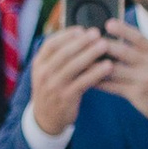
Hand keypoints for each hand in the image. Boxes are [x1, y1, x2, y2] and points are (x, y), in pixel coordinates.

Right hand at [29, 23, 112, 139]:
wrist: (46, 119)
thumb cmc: (52, 89)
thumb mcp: (47, 72)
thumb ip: (58, 57)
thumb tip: (80, 36)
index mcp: (39, 64)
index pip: (51, 44)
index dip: (67, 35)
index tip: (82, 29)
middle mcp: (44, 73)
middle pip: (64, 53)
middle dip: (82, 41)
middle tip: (97, 33)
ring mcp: (54, 86)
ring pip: (74, 66)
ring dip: (91, 54)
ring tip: (105, 45)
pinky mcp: (66, 97)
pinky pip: (83, 82)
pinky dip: (96, 73)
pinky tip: (108, 66)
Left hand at [94, 19, 147, 132]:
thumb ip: (145, 50)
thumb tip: (123, 37)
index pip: (139, 38)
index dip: (123, 30)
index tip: (108, 23)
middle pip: (122, 52)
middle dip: (103, 45)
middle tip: (85, 39)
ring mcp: (143, 80)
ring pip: (113, 70)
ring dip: (95, 65)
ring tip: (79, 58)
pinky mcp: (136, 95)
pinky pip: (112, 86)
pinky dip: (98, 82)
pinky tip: (86, 78)